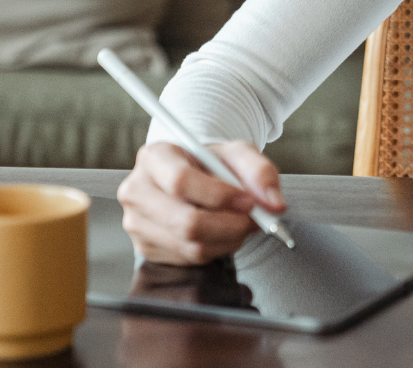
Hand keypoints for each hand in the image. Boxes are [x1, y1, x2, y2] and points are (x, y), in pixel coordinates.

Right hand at [117, 140, 285, 264]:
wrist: (193, 176)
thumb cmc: (210, 163)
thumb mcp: (237, 153)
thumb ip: (259, 171)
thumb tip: (274, 203)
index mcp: (154, 157)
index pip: (181, 181)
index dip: (219, 195)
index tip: (248, 200)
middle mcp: (138, 191)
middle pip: (185, 221)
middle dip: (229, 225)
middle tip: (254, 219)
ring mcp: (137, 223)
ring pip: (190, 245)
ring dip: (228, 239)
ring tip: (242, 222)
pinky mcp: (146, 249)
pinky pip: (189, 258)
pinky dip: (217, 249)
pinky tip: (223, 232)